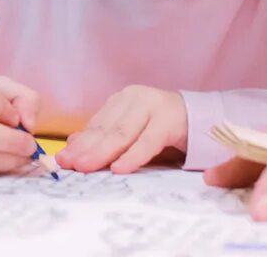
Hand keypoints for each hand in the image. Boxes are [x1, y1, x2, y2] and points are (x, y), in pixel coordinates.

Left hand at [59, 86, 186, 173]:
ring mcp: (152, 107)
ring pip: (122, 134)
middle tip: (69, 165)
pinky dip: (132, 156)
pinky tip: (118, 168)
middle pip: (106, 129)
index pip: (97, 124)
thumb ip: (108, 135)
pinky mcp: (169, 120)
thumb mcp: (133, 130)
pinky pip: (147, 141)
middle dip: (85, 148)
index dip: (79, 143)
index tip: (62, 158)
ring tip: (85, 167)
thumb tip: (74, 143)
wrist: (204, 118)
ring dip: (101, 152)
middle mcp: (134, 98)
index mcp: (123, 100)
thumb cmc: (164, 127)